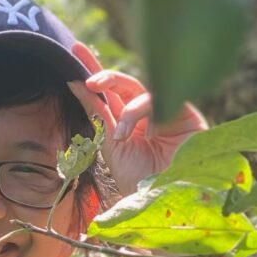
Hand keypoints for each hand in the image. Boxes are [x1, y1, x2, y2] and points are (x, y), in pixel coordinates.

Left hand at [67, 42, 206, 195]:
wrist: (166, 201)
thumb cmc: (139, 182)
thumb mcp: (111, 147)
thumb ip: (99, 116)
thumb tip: (76, 85)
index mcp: (126, 126)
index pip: (107, 96)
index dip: (91, 78)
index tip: (72, 56)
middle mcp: (144, 116)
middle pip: (122, 84)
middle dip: (102, 72)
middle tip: (83, 64)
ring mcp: (164, 112)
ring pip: (138, 89)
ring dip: (126, 107)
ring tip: (120, 137)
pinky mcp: (184, 113)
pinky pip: (159, 99)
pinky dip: (145, 113)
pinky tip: (143, 135)